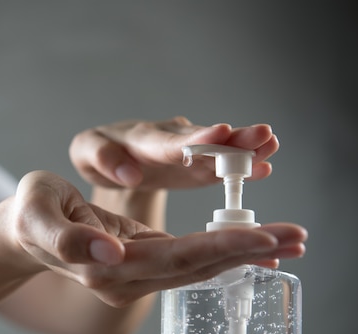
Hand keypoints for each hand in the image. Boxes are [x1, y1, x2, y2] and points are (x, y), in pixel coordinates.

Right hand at [11, 171, 305, 306]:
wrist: (26, 231)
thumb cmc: (31, 214)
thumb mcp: (37, 215)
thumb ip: (67, 239)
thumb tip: (109, 254)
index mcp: (106, 268)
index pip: (176, 258)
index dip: (221, 246)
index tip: (265, 236)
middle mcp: (127, 280)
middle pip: (198, 266)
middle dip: (249, 251)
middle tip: (298, 237)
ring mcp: (136, 278)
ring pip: (199, 267)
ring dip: (244, 254)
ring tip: (288, 241)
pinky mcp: (143, 267)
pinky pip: (190, 262)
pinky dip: (223, 252)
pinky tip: (251, 246)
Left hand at [69, 116, 277, 189]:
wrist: (107, 158)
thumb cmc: (95, 153)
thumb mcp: (86, 153)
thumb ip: (103, 158)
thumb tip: (130, 175)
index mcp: (141, 138)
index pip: (169, 140)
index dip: (195, 139)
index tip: (220, 133)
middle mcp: (170, 140)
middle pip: (204, 140)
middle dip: (233, 138)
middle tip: (264, 134)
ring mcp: (186, 153)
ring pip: (219, 150)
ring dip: (245, 149)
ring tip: (271, 145)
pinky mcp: (195, 167)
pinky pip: (220, 167)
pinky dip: (240, 168)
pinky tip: (263, 168)